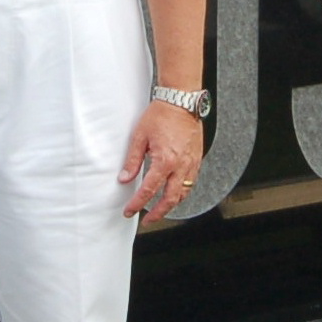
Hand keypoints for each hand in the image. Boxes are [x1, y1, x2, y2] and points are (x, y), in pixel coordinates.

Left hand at [117, 100, 203, 220]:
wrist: (181, 101)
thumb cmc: (161, 115)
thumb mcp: (140, 137)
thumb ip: (133, 161)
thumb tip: (124, 178)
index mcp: (165, 161)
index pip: (149, 190)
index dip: (137, 204)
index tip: (129, 211)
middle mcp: (180, 165)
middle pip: (170, 199)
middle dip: (158, 213)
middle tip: (148, 220)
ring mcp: (191, 163)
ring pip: (183, 193)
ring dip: (171, 205)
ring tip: (161, 210)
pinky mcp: (197, 159)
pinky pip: (191, 182)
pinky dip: (183, 191)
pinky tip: (175, 192)